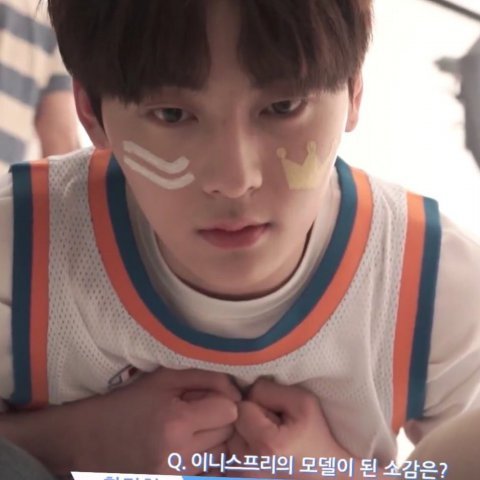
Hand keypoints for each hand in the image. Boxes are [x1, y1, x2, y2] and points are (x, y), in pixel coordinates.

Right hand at [74, 368, 240, 473]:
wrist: (88, 439)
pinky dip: (202, 459)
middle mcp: (178, 456)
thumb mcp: (164, 379)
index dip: (222, 400)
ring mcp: (174, 478)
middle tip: (197, 412)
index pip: (230, 411)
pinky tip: (184, 448)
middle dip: (219, 420)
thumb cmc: (129, 402)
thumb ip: (206, 377)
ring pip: (220, 455)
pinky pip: (205, 472)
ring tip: (189, 431)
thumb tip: (237, 390)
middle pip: (228, 434)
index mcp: (176, 423)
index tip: (208, 397)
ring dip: (212, 441)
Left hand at [227, 378, 350, 477]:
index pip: (241, 408)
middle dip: (248, 419)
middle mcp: (248, 466)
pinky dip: (241, 448)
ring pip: (228, 439)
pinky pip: (229, 454)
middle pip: (231, 424)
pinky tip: (259, 452)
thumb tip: (245, 388)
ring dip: (243, 434)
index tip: (274, 415)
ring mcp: (242, 477)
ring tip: (267, 440)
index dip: (257, 404)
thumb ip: (269, 389)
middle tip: (272, 427)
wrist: (325, 473)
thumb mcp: (302, 402)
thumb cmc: (316, 435)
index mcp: (266, 445)